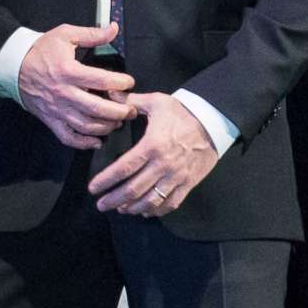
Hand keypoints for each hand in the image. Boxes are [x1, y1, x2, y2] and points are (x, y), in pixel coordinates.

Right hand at [16, 21, 137, 149]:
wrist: (14, 66)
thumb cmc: (41, 50)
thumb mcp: (66, 34)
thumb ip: (92, 34)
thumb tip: (113, 29)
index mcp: (69, 71)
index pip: (102, 80)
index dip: (121, 83)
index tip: (129, 83)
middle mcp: (64, 93)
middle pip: (97, 108)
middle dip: (119, 111)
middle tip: (131, 110)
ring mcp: (57, 109)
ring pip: (85, 125)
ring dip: (106, 127)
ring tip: (118, 122)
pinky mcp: (50, 119)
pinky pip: (68, 137)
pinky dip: (83, 143)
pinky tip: (97, 141)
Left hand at [89, 92, 218, 216]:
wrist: (215, 120)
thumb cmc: (183, 112)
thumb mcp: (156, 102)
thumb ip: (131, 102)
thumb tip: (110, 95)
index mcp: (152, 145)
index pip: (124, 168)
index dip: (106, 180)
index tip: (93, 188)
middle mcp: (163, 165)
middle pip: (134, 189)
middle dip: (114, 200)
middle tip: (101, 205)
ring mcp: (177, 176)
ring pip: (151, 200)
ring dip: (133, 208)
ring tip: (121, 209)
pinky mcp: (189, 183)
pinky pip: (171, 203)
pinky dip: (157, 210)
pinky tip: (146, 211)